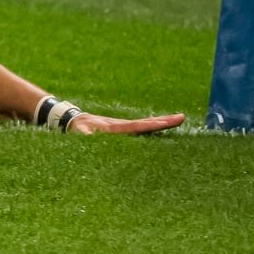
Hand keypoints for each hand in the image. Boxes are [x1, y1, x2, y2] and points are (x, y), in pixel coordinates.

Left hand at [67, 111, 185, 135]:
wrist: (72, 120)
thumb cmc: (75, 128)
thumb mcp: (78, 132)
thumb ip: (83, 134)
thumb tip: (88, 135)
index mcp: (113, 127)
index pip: (136, 127)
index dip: (151, 125)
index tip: (166, 122)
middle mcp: (121, 125)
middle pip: (145, 123)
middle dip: (164, 121)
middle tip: (182, 117)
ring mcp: (122, 126)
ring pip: (145, 124)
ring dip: (161, 123)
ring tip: (179, 119)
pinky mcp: (122, 130)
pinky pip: (140, 129)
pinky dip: (153, 127)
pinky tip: (164, 127)